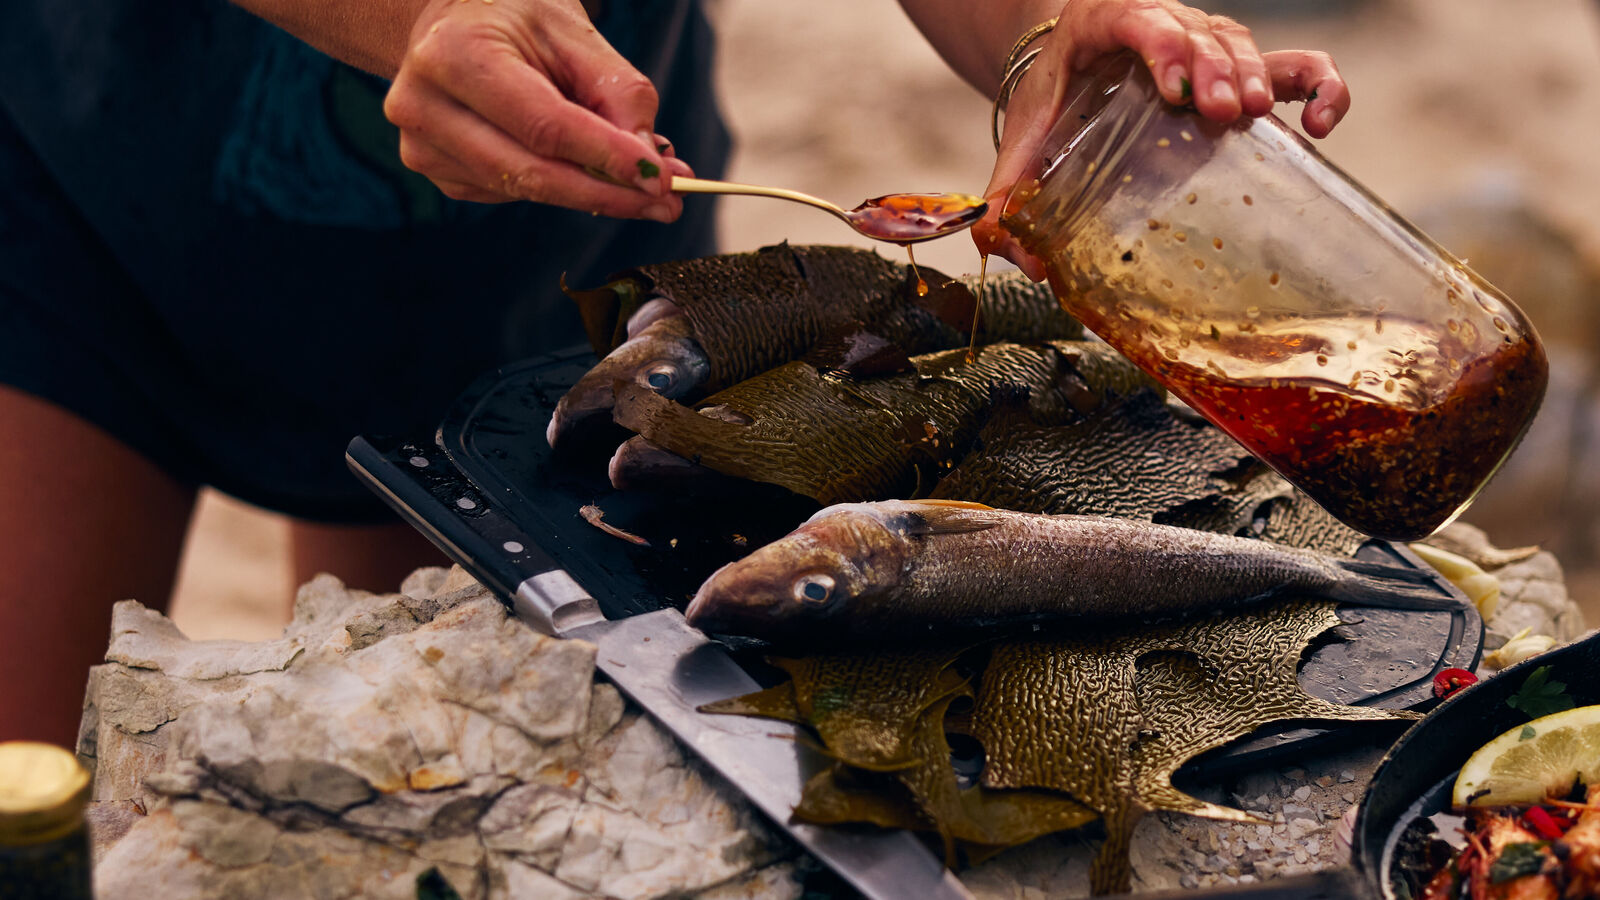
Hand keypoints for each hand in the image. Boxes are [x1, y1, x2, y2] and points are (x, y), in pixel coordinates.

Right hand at [382, 0, 692, 220]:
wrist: (455, 18)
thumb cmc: (517, 17)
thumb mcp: (576, 34)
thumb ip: (619, 95)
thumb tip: (654, 166)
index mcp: (455, 54)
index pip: (545, 125)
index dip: (607, 158)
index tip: (661, 180)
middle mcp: (425, 104)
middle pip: (533, 172)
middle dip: (608, 193)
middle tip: (667, 204)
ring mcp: (423, 145)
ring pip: (525, 190)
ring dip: (591, 194)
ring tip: (641, 182)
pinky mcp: (436, 171)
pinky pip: (511, 193)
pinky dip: (558, 186)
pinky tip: (577, 164)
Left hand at [974, 0, 1350, 277]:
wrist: (1071, 61)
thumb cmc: (1054, 94)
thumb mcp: (1028, 130)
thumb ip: (1011, 184)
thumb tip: (1003, 246)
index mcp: (1102, 21)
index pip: (1139, 17)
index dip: (1161, 45)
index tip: (1173, 88)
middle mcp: (1162, 19)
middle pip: (1200, 31)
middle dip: (1214, 69)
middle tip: (1221, 113)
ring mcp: (1205, 39)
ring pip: (1241, 43)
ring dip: (1255, 78)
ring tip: (1254, 119)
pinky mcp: (1238, 65)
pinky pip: (1294, 63)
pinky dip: (1318, 85)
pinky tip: (1322, 125)